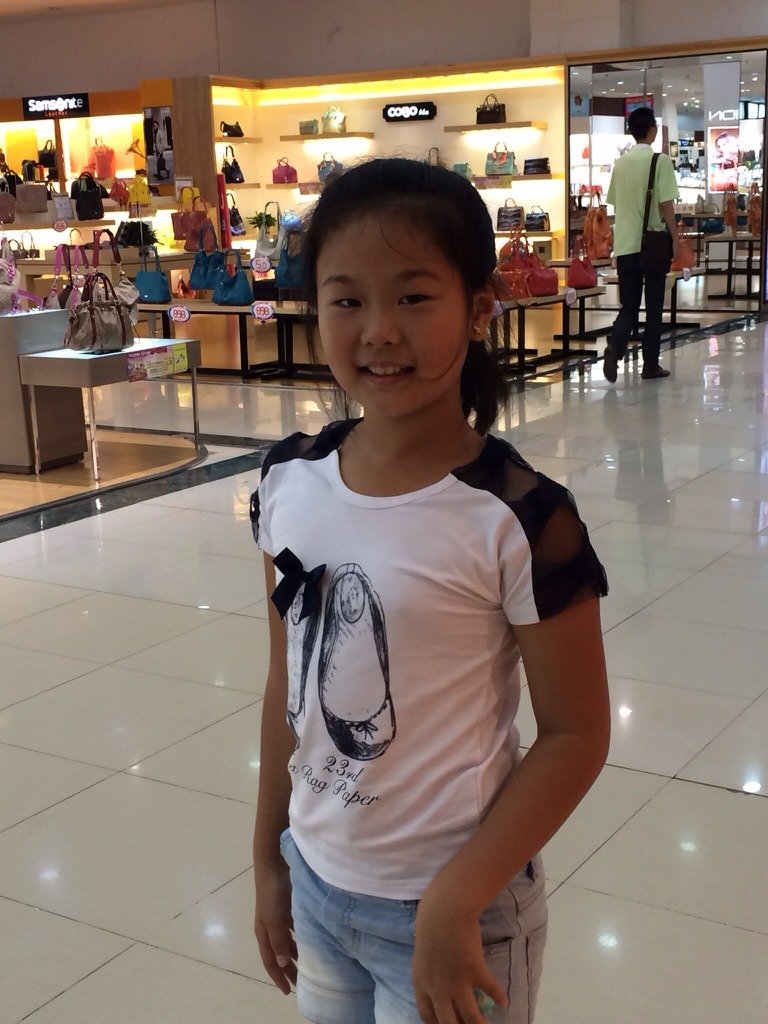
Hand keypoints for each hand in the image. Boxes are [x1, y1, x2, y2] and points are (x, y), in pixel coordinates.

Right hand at [254, 862, 296, 994]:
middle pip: (277, 954)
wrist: (273, 865)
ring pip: (284, 942)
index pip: (270, 962)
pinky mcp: (285, 907)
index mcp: (263, 933)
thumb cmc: (273, 894)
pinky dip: (297, 938)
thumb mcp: (275, 919)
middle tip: (299, 983)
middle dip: (286, 969)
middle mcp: (268, 928)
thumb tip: (281, 963)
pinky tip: (306, 940)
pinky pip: (291, 929)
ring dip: (292, 955)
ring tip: (304, 965)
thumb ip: (278, 941)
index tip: (288, 992)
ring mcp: (276, 917)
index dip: (278, 977)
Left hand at [412, 892, 505, 1023]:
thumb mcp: (423, 955)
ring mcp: (457, 982)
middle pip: (448, 1023)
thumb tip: (438, 984)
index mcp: (421, 983)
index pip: (427, 1016)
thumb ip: (429, 973)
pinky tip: (504, 1002)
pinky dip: (499, 997)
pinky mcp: (475, 972)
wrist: (445, 910)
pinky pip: (491, 990)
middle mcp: (438, 989)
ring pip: (470, 1016)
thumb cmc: (430, 925)